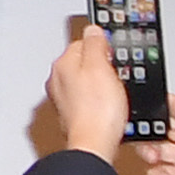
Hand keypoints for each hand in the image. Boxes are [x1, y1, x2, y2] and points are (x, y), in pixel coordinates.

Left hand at [50, 22, 130, 160]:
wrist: (94, 144)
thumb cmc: (97, 110)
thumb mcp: (102, 68)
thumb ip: (95, 44)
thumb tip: (93, 30)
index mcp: (63, 64)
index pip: (83, 42)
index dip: (103, 47)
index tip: (114, 54)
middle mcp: (58, 80)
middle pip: (84, 62)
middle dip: (102, 68)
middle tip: (116, 78)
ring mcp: (64, 98)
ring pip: (86, 82)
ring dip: (101, 86)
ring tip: (113, 96)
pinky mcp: (72, 113)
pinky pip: (88, 99)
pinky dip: (99, 101)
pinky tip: (109, 108)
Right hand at [132, 102, 174, 174]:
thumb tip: (172, 129)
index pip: (173, 105)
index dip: (155, 103)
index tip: (138, 106)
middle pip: (158, 129)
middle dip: (146, 132)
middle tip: (144, 139)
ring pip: (154, 151)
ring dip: (148, 153)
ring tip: (153, 158)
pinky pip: (159, 174)